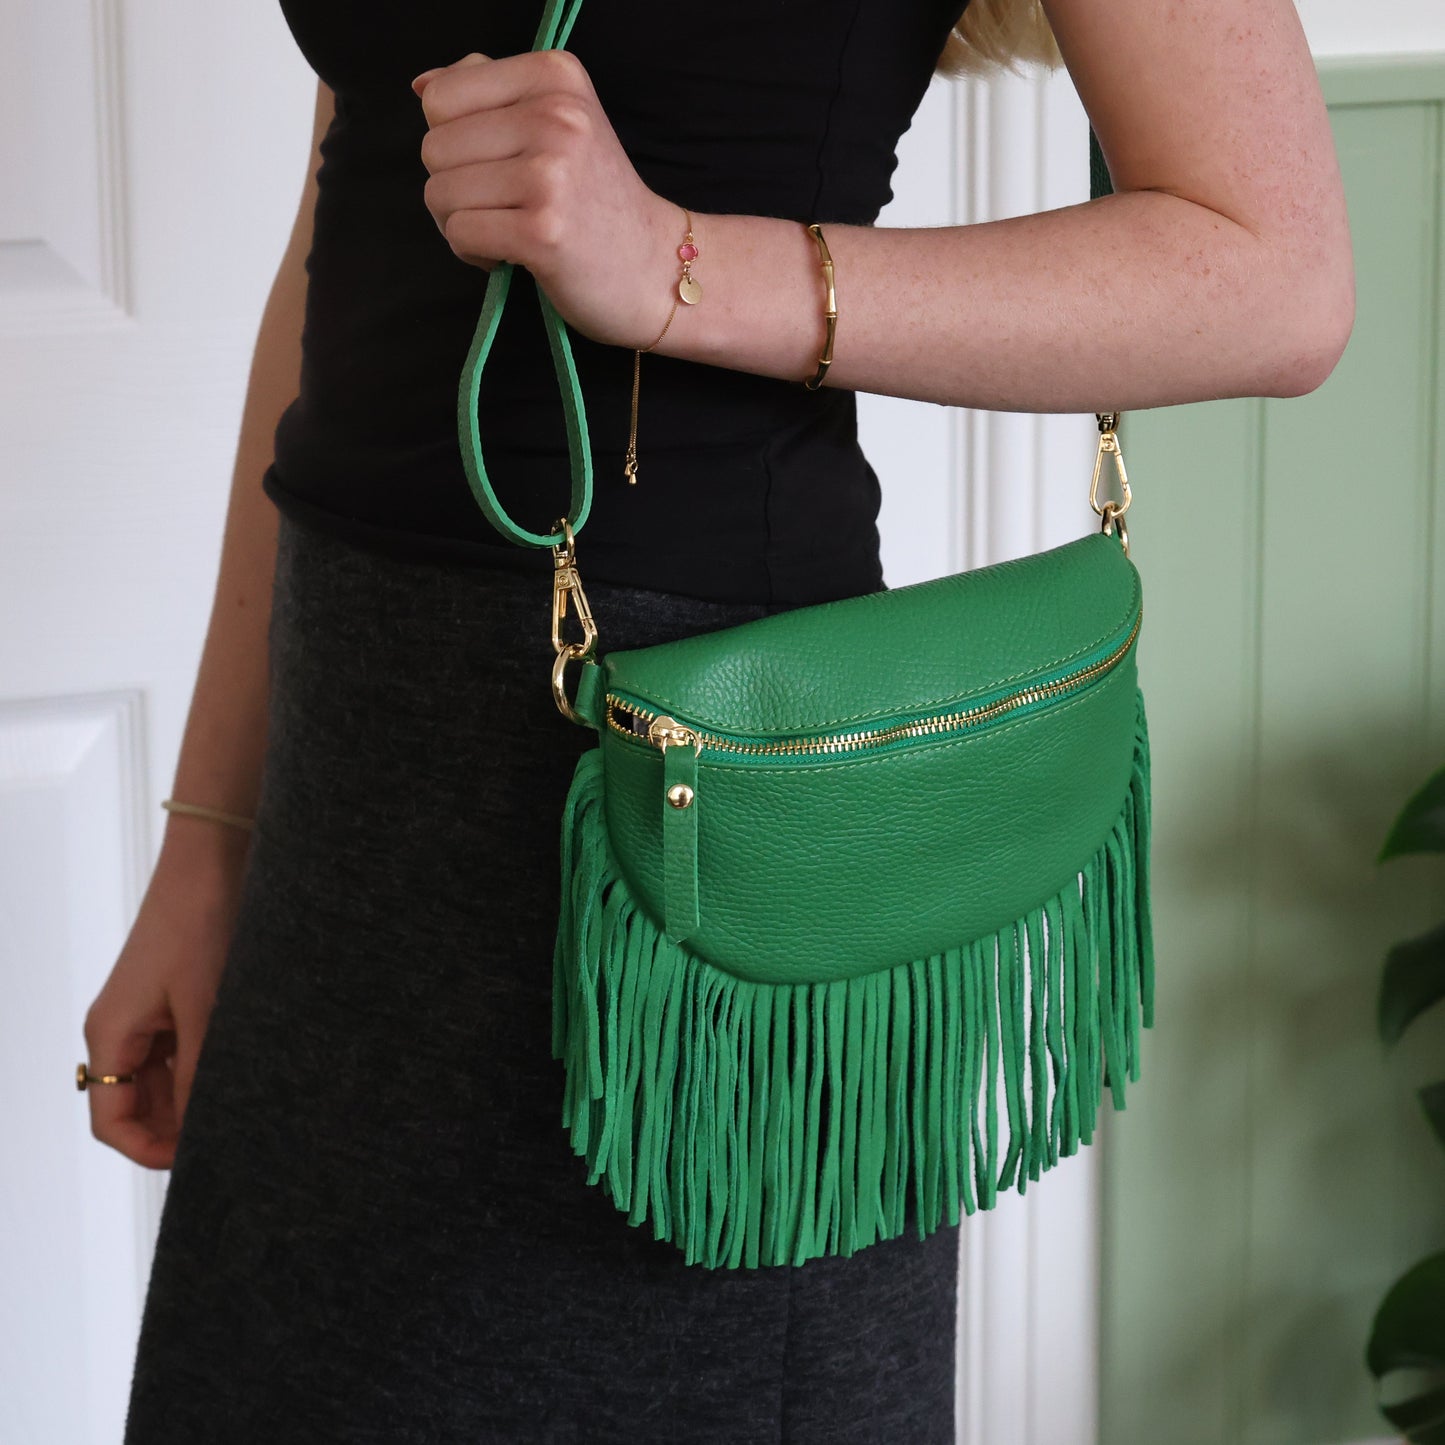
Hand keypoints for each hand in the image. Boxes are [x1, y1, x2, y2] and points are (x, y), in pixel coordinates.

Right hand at [81, 826, 249, 1168]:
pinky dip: (201, 1068)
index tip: (196, 1164)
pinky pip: (175, 1052)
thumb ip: (198, 1073)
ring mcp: (142, 1016)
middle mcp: (117, 1030)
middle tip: (230, 1138)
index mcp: (110, 1036)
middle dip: (174, 1129)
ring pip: (158, 1082)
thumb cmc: (200, 927)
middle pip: (134, 1106)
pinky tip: (238, 1071)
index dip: (149, 1152)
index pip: (111, 1122)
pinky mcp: (167, 1000)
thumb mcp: (203, 1009)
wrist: (210, 864)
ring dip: (192, 1098)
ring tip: (241, 1105)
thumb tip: (201, 1129)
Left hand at [413, 50, 680, 349]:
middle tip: (500, 208)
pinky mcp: (543, 231)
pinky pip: (460, 234)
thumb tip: (423, 85)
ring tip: (507, 231)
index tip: (494, 166)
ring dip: (461, 223)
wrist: (654, 267)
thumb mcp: (559, 122)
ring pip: (440, 193)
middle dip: (452, 187)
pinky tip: (510, 256)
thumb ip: (492, 92)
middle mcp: (556, 115)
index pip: (440, 97)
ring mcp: (551, 174)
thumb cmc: (596, 201)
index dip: (451, 140)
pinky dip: (474, 254)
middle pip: (433, 148)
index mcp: (555, 76)